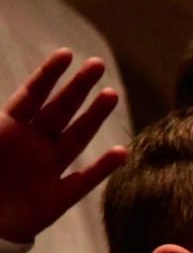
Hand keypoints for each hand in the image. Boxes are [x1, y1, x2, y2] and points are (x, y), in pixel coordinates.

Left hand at [0, 49, 126, 245]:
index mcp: (8, 130)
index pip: (32, 97)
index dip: (48, 76)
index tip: (66, 55)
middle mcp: (33, 145)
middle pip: (59, 111)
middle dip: (77, 87)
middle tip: (96, 66)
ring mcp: (48, 169)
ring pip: (76, 137)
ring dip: (93, 117)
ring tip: (111, 95)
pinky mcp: (59, 197)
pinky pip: (85, 180)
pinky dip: (103, 167)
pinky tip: (120, 152)